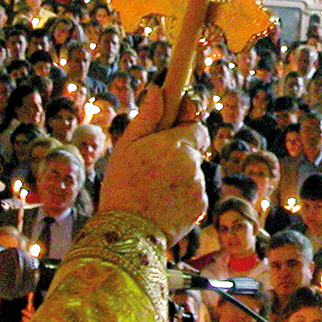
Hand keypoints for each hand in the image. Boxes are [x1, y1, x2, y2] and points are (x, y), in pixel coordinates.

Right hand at [96, 86, 207, 242]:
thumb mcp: (127, 146)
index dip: (186, 126)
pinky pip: (194, 194)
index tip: (177, 126)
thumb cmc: (121, 185)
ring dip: (178, 176)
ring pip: (192, 173)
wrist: (127, 233)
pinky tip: (160, 204)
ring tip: (151, 190)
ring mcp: (198, 187)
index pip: (197, 126)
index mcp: (176, 145)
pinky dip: (181, 196)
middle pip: (193, 151)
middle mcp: (192, 165)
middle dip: (178, 153)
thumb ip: (148, 117)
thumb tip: (158, 89)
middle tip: (153, 165)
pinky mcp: (200, 208)